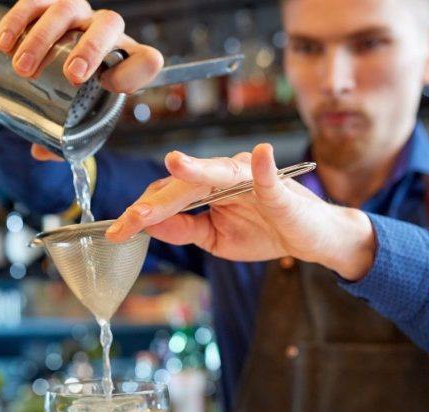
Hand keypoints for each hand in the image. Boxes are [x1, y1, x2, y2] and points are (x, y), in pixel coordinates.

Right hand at [0, 0, 163, 160]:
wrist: (59, 59)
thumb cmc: (75, 90)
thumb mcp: (80, 113)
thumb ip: (65, 137)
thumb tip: (41, 152)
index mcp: (124, 59)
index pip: (147, 60)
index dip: (135, 72)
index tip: (110, 85)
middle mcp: (104, 31)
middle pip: (108, 25)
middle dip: (91, 49)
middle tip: (71, 76)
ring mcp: (76, 13)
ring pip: (67, 9)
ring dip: (44, 37)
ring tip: (22, 67)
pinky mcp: (47, 3)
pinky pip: (35, 1)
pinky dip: (19, 19)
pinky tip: (3, 42)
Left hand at [105, 144, 379, 280]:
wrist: (310, 240)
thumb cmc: (265, 230)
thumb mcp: (214, 238)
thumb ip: (183, 229)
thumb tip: (149, 224)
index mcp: (207, 188)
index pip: (167, 197)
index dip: (141, 214)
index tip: (117, 232)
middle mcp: (225, 176)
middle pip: (184, 186)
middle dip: (158, 202)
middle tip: (134, 217)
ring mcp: (252, 178)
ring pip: (218, 172)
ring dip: (197, 169)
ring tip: (175, 164)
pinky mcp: (280, 188)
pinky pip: (269, 177)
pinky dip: (264, 166)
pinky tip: (260, 155)